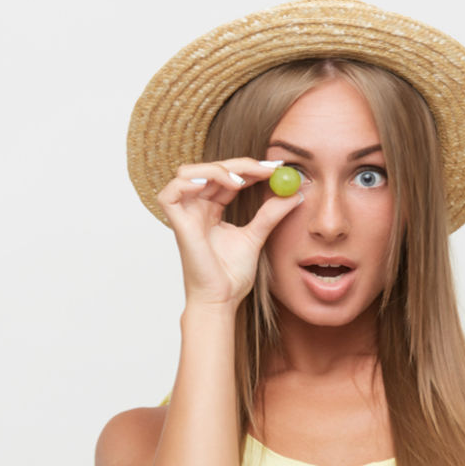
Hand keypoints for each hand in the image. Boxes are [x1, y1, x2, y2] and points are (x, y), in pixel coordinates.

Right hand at [156, 157, 301, 307]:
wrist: (221, 300)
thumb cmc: (231, 276)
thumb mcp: (256, 237)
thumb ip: (271, 214)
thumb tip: (294, 194)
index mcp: (211, 209)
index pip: (227, 177)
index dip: (249, 168)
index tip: (275, 168)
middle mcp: (196, 208)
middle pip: (210, 169)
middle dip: (239, 165)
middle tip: (267, 169)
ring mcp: (184, 215)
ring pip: (188, 173)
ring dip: (215, 169)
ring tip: (240, 182)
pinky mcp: (177, 224)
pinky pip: (170, 193)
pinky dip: (189, 182)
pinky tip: (215, 186)